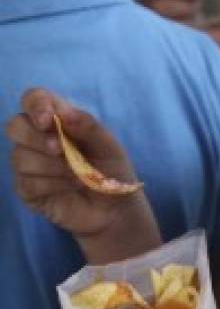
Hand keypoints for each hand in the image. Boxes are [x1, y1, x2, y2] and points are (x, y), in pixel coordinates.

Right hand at [6, 88, 160, 261]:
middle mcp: (36, 138)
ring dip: (53, 167)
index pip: (33, 99)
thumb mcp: (108, 146)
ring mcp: (28, 164)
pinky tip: (69, 188)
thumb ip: (88, 126)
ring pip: (20, 157)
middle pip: (15, 126)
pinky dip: (52, 185)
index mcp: (56, 120)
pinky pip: (27, 182)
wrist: (115, 209)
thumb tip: (63, 113)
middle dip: (38, 138)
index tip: (47, 120)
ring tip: (79, 176)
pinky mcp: (27, 190)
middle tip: (62, 150)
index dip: (35, 105)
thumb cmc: (111, 171)